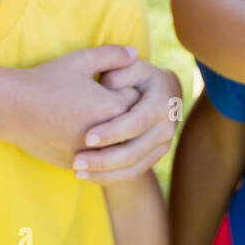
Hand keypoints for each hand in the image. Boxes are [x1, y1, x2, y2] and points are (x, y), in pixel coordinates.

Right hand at [10, 46, 141, 169]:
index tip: (114, 84)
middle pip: (128, 127)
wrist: (12, 108)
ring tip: (95, 119)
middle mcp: (106, 135)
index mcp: (113, 108)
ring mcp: (89, 154)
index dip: (125, 89)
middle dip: (121, 114)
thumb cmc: (47, 80)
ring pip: (112, 148)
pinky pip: (92, 161)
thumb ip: (112, 55)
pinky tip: (81, 135)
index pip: (136, 100)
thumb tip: (134, 53)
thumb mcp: (82, 60)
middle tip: (106, 101)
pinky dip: (91, 150)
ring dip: (109, 136)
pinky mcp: (73, 164)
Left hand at [73, 59, 181, 184]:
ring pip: (133, 167)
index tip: (86, 138)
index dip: (112, 132)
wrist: (158, 90)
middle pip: (134, 151)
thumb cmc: (136, 75)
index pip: (136, 122)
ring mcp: (163, 145)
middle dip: (104, 160)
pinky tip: (87, 176)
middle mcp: (167, 127)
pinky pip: (132, 173)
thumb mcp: (128, 66)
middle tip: (76, 162)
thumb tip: (107, 85)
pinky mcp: (154, 157)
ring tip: (78, 172)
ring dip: (104, 173)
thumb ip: (117, 70)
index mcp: (163, 102)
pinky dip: (109, 178)